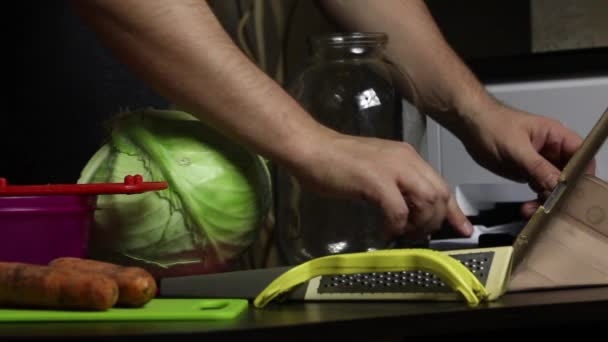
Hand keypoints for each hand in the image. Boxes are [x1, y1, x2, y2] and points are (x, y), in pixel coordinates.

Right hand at [288, 132, 472, 238]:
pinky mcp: (375, 181)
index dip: (453, 211)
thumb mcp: (377, 170)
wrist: (312, 149)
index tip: (462, 229)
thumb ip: (396, 184)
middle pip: (439, 194)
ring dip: (417, 225)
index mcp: (408, 156)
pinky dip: (396, 226)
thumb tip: (410, 210)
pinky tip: (384, 231)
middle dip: (433, 221)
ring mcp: (391, 169)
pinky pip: (399, 211)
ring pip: (426, 202)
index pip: (441, 185)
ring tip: (400, 233)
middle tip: (416, 235)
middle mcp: (406, 159)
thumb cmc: (337, 162)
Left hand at [459, 102, 594, 216]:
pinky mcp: (527, 172)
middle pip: (570, 175)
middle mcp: (551, 150)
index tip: (574, 190)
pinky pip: (539, 189)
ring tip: (535, 208)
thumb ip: (537, 166)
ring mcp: (539, 162)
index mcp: (555, 136)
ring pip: (554, 185)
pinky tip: (529, 207)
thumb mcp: (516, 147)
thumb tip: (557, 183)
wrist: (470, 125)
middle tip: (551, 204)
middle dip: (563, 192)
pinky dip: (536, 199)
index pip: (582, 155)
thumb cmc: (492, 124)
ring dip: (548, 199)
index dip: (583, 173)